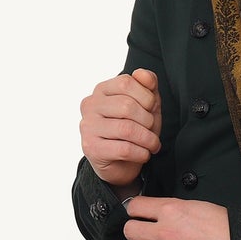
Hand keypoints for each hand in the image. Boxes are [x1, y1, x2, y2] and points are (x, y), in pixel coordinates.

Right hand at [79, 68, 161, 189]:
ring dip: (148, 139)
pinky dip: (141, 153)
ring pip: (127, 129)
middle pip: (127, 106)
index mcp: (101, 90)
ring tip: (152, 145)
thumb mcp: (145, 106)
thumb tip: (143, 74)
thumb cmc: (133, 131)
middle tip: (152, 131)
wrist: (119, 164)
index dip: (146, 97)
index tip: (151, 110)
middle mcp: (90, 105)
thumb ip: (148, 86)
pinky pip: (124, 149)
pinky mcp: (91, 148)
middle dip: (148, 121)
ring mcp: (88, 127)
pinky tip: (144, 154)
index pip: (126, 83)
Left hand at [122, 197, 231, 239]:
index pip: (134, 206)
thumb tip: (157, 213)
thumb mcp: (196, 205)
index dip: (135, 211)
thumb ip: (173, 208)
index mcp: (172, 210)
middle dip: (136, 232)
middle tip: (145, 236)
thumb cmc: (225, 228)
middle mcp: (166, 232)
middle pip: (129, 231)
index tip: (139, 215)